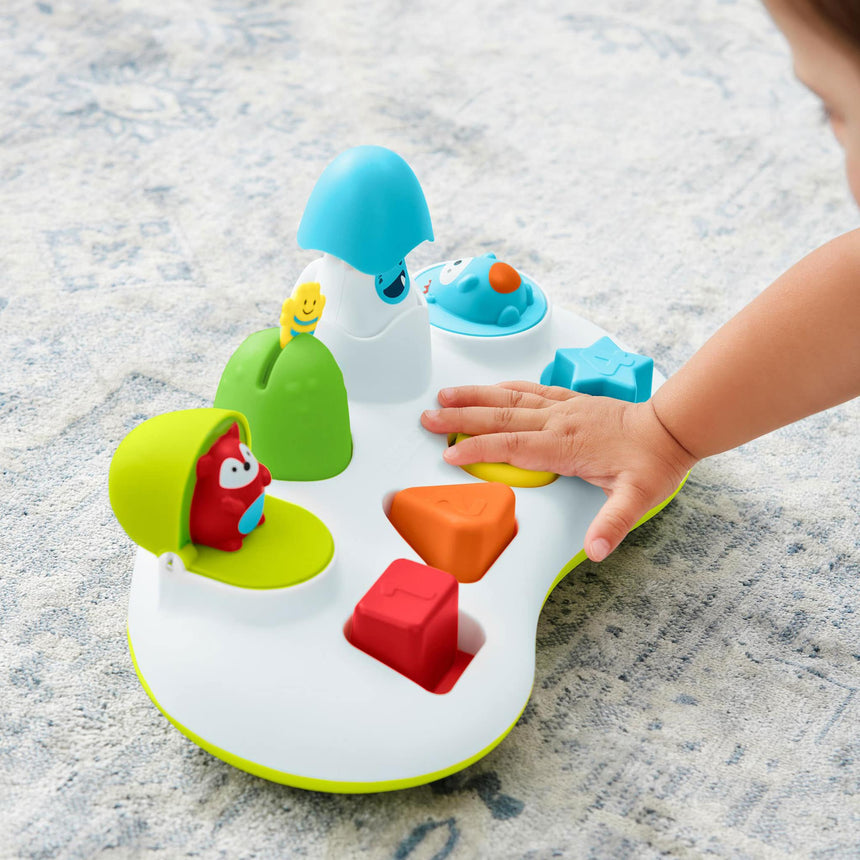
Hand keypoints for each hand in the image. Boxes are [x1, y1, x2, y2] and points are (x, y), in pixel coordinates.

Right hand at [420, 382, 696, 561]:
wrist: (670, 428)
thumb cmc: (651, 462)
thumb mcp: (636, 497)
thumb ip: (613, 523)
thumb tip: (596, 550)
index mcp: (566, 445)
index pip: (511, 445)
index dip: (478, 450)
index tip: (450, 455)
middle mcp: (559, 421)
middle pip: (500, 416)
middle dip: (461, 418)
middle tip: (429, 418)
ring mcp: (563, 408)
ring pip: (509, 398)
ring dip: (475, 396)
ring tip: (445, 395)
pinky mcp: (570, 400)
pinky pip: (530, 389)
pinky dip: (505, 387)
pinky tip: (490, 386)